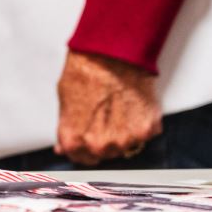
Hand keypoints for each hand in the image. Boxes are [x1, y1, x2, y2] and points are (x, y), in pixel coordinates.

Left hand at [56, 51, 163, 165]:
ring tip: (120, 106)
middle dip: (106, 138)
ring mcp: (125, 140)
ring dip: (125, 131)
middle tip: (108, 114)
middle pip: (106, 153)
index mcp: (75, 141)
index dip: (86, 147)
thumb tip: (64, 145)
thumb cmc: (87, 69)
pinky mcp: (147, 129)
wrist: (113, 51)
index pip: (81, 159)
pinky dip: (142, 122)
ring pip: (127, 145)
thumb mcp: (65, 99)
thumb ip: (67, 127)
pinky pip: (145, 133)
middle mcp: (100, 146)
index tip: (91, 137)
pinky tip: (133, 104)